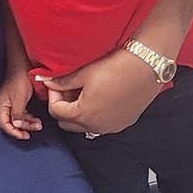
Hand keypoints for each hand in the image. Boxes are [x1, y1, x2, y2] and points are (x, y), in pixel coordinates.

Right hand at [0, 69, 42, 140]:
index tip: (25, 136)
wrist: (24, 65)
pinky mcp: (18, 102)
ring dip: (28, 124)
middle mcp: (4, 107)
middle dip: (23, 128)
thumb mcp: (19, 98)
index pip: (4, 125)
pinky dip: (29, 119)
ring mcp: (11, 105)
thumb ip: (17, 114)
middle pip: (11, 124)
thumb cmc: (20, 79)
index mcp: (0, 106)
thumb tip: (16, 126)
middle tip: (35, 130)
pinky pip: (22, 115)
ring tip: (38, 124)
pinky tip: (36, 119)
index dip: (14, 132)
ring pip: (18, 120)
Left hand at [42, 48, 162, 138]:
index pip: (56, 112)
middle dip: (64, 107)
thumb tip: (46, 82)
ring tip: (84, 92)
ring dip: (80, 112)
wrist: (147, 65)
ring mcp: (112, 127)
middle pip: (68, 123)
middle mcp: (97, 126)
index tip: (57, 83)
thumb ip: (62, 81)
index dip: (53, 96)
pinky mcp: (124, 123)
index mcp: (84, 115)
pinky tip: (101, 96)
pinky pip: (102, 124)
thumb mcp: (84, 72)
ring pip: (85, 126)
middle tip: (68, 89)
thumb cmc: (116, 67)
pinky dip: (96, 115)